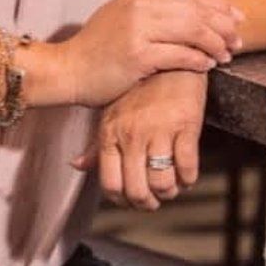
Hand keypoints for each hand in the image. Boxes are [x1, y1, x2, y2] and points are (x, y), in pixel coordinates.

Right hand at [57, 0, 241, 106]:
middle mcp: (139, 5)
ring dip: (215, 43)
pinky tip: (207, 65)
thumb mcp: (125, 12)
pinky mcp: (137, 55)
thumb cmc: (99, 46)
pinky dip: (198, 60)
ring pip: (191, 30)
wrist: (69, 68)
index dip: (218, 6)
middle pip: (195, 10)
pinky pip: (179, 55)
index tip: (237, 18)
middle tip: (239, 40)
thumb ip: (157, 0)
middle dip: (222, 25)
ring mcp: (137, 29)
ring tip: (226, 54)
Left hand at [71, 70, 206, 209]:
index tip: (134, 200)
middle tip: (156, 197)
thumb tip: (77, 166)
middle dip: (149, 203)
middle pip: (138, 191)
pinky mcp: (186, 125)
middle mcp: (132, 133)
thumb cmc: (138, 91)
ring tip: (172, 184)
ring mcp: (159, 129)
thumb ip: (96, 145)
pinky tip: (186, 172)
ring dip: (170, 191)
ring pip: (163, 184)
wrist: (169, 62)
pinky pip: (188, 168)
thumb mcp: (111, 114)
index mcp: (110, 132)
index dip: (124, 201)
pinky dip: (189, 178)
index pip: (110, 184)